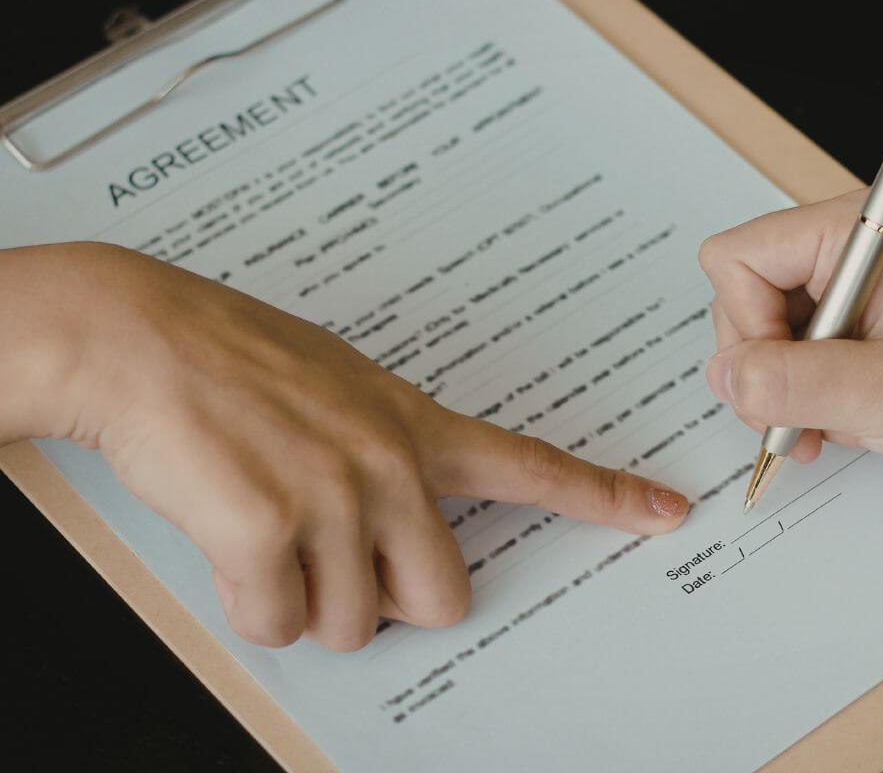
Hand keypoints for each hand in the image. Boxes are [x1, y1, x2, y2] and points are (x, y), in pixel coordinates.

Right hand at [3, 242, 688, 650]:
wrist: (139, 338)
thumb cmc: (230, 359)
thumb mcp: (339, 387)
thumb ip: (384, 452)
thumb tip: (389, 531)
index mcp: (416, 428)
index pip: (532, 467)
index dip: (605, 497)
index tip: (664, 513)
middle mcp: (393, 466)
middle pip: (441, 602)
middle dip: (384, 602)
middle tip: (330, 556)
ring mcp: (336, 498)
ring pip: (348, 624)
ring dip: (300, 597)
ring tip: (261, 525)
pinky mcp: (270, 530)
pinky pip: (276, 623)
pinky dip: (245, 601)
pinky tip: (225, 537)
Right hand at [698, 190, 882, 507]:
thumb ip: (792, 382)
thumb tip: (724, 375)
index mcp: (861, 232)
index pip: (739, 257)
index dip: (743, 324)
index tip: (775, 378)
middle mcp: (855, 254)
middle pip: (745, 296)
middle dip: (761, 365)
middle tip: (797, 416)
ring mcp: (862, 293)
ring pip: (769, 334)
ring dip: (784, 390)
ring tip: (825, 428)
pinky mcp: (870, 330)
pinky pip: (803, 358)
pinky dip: (809, 399)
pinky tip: (846, 424)